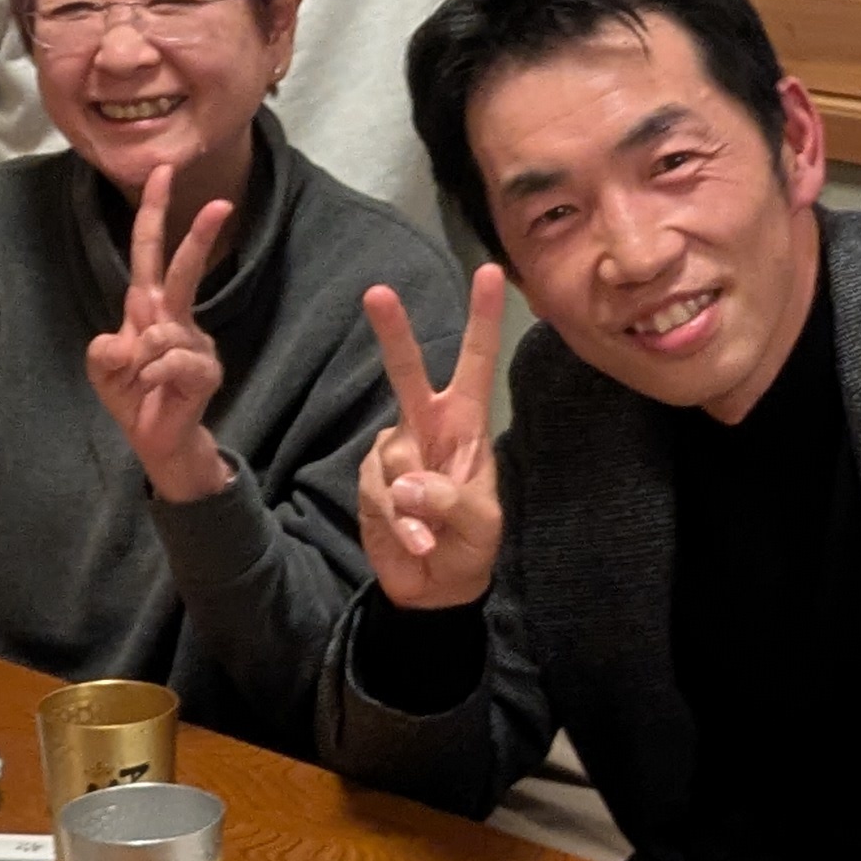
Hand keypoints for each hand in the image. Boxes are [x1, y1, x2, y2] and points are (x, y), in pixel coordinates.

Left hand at [83, 165, 236, 502]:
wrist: (157, 441)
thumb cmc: (134, 397)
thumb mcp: (104, 371)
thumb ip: (103, 353)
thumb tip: (123, 342)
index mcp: (148, 308)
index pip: (150, 252)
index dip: (155, 212)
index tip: (163, 172)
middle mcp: (175, 318)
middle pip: (183, 269)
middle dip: (200, 236)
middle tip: (221, 203)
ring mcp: (195, 342)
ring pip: (160, 333)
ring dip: (141, 362)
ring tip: (145, 383)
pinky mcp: (205, 370)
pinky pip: (169, 361)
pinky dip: (153, 377)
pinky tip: (157, 390)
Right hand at [357, 265, 507, 610]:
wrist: (435, 589)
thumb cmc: (470, 546)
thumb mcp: (483, 525)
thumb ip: (452, 500)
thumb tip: (407, 482)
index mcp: (465, 425)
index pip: (475, 364)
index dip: (483, 319)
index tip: (491, 271)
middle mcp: (426, 428)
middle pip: (408, 374)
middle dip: (393, 334)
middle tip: (378, 292)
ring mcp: (394, 454)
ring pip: (394, 458)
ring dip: (414, 504)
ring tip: (433, 534)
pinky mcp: (370, 481)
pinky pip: (380, 495)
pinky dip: (400, 524)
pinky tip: (416, 542)